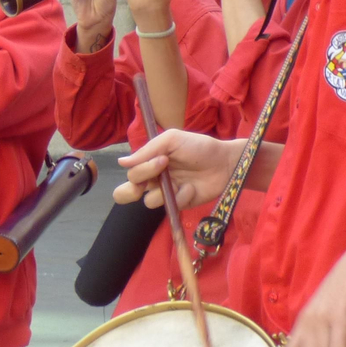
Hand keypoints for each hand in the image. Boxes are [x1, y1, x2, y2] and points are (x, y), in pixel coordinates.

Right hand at [115, 127, 240, 209]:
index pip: (131, 173)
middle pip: (124, 194)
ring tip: (181, 182)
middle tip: (143, 187)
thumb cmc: (198, 147)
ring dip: (163, 192)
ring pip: (149, 202)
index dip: (142, 170)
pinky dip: (182, 196)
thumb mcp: (172, 140)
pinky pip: (170, 206)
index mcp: (148, 163)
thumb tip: (120, 162)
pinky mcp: (178, 204)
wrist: (225, 162)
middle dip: (130, 192)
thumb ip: (147, 150)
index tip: (163, 160)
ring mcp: (165, 193)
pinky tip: (192, 188)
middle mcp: (153, 179)